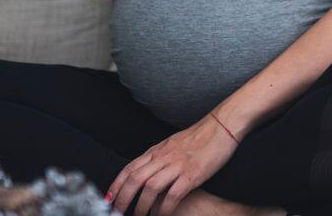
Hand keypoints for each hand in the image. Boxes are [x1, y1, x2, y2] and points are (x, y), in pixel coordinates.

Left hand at [105, 111, 240, 215]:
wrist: (222, 125)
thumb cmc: (200, 135)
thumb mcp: (173, 143)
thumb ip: (159, 156)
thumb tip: (146, 170)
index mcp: (158, 149)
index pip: (130, 168)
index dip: (117, 184)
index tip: (109, 199)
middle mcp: (164, 157)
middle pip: (135, 179)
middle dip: (123, 199)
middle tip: (117, 212)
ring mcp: (177, 165)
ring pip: (150, 188)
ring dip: (142, 206)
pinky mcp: (192, 174)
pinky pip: (172, 195)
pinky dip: (164, 209)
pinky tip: (162, 215)